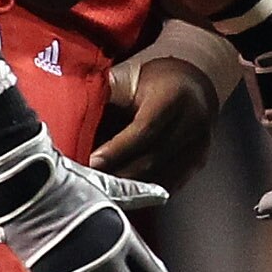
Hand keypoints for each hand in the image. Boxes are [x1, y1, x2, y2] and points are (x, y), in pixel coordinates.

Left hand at [89, 47, 223, 195]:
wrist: (193, 84)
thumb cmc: (154, 80)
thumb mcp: (130, 77)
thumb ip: (107, 92)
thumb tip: (72, 109)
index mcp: (174, 97)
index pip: (145, 129)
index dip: (118, 149)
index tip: (92, 161)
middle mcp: (193, 122)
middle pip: (154, 158)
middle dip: (120, 174)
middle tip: (90, 183)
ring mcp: (199, 144)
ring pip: (163, 176)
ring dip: (132, 188)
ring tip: (104, 192)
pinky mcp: (199, 161)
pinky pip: (171, 184)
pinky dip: (147, 192)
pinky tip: (126, 194)